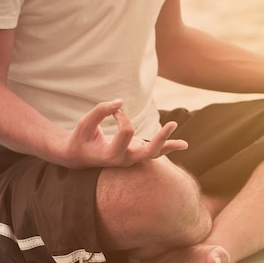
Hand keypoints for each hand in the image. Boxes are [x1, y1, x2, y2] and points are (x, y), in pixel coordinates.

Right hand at [60, 99, 187, 168]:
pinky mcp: (135, 153)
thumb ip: (100, 111)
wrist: (78, 156)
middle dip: (161, 139)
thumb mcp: (84, 124)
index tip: (114, 110)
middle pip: (148, 152)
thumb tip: (120, 102)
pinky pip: (154, 152)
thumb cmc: (80, 139)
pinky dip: (168, 147)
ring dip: (169, 146)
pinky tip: (182, 144)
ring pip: (154, 154)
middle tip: (172, 124)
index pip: (127, 131)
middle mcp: (124, 160)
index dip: (122, 116)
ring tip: (185, 144)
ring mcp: (131, 159)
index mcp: (111, 156)